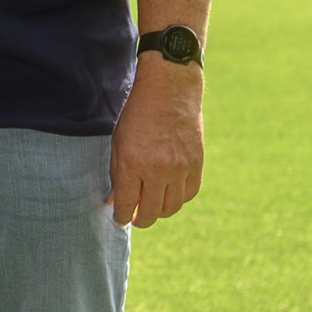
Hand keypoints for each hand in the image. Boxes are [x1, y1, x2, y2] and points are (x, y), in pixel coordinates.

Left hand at [108, 54, 204, 227]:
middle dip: (140, 219)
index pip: (127, 203)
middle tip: (135, 218)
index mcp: (133, 163)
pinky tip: (169, 194)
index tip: (119, 219)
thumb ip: (117, 173)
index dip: (122, 216)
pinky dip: (178, 198)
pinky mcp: (197, 164)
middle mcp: (158, 170)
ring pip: (172, 207)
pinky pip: (189, 193)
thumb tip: (115, 201)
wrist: (169, 92)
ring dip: (160, 212)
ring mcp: (180, 168)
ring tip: (151, 208)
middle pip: (151, 211)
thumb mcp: (118, 141)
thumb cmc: (137, 115)